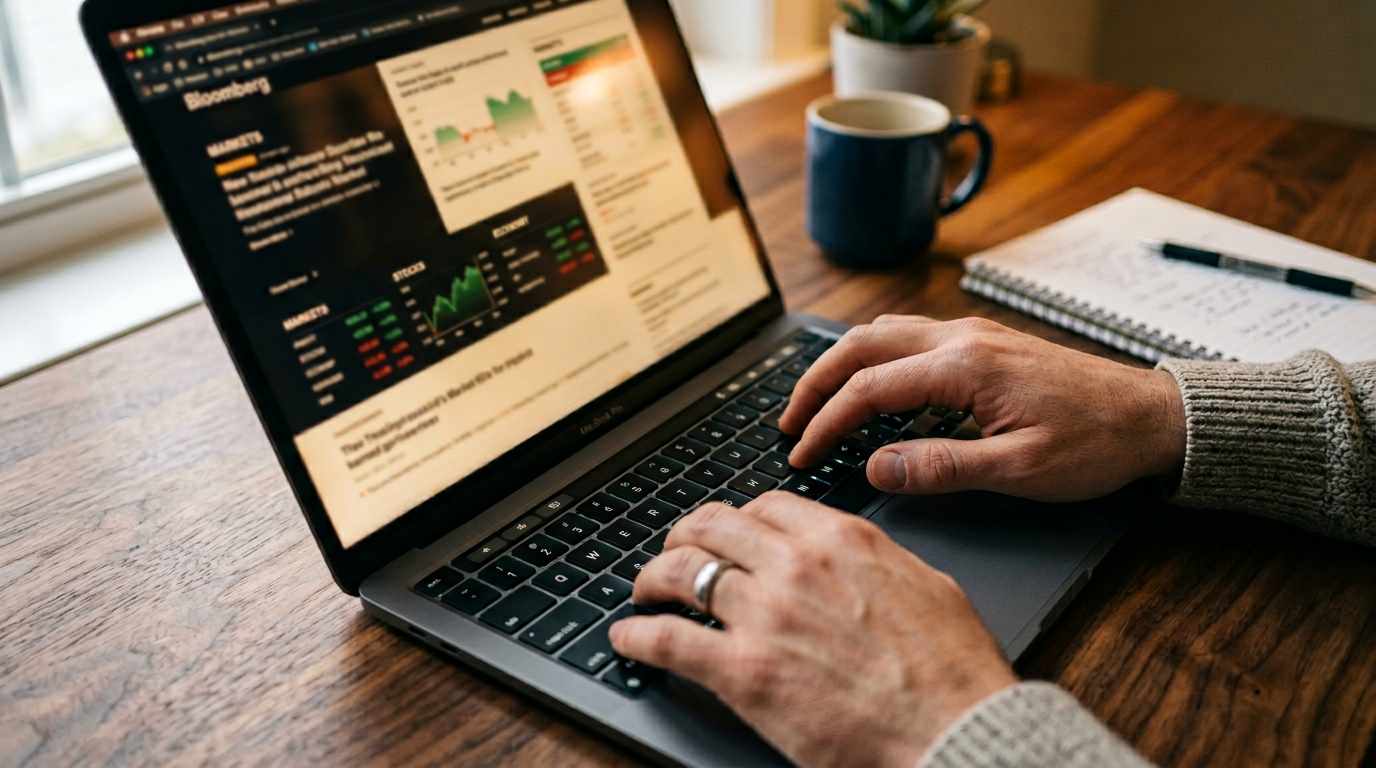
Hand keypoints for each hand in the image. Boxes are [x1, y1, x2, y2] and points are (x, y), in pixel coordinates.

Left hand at [609, 493, 1016, 767]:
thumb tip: (858, 556)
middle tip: (674, 553)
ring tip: (645, 592)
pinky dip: (636, 636)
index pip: (765, 505)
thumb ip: (878, 561)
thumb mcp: (926, 587)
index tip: (728, 534)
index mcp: (841, 541)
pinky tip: (628, 638)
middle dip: (683, 537)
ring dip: (652, 580)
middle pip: (710, 526)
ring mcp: (765, 616)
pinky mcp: (743, 672)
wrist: (956, 733)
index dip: (736, 519)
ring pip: (680, 572)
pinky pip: (666, 639)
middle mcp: (795, 566)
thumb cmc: (953, 673)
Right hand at [781, 315, 1186, 501]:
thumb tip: (877, 468)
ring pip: (882, 333)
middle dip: (815, 382)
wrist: (1153, 416)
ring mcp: (972, 334)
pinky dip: (874, 359)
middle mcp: (962, 338)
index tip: (801, 453)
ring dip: (841, 365)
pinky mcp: (983, 343)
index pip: (869, 387)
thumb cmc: (1096, 444)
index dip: (826, 423)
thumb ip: (941, 467)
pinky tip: (872, 389)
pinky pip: (908, 337)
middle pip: (861, 344)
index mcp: (965, 366)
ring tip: (817, 404)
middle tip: (788, 423)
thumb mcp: (1019, 471)